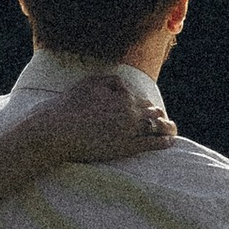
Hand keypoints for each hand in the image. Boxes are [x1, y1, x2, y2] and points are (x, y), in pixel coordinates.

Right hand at [38, 74, 176, 166]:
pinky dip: (163, 142)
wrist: (56, 130)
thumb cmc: (69, 106)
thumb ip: (109, 81)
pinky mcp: (126, 147)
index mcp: (122, 96)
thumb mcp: (89, 83)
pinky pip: (152, 144)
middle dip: (159, 116)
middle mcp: (129, 112)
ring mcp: (129, 130)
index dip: (146, 106)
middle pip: (153, 112)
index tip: (150, 111)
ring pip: (157, 127)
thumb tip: (124, 85)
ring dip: (166, 127)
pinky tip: (169, 142)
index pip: (142, 100)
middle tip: (164, 121)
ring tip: (171, 130)